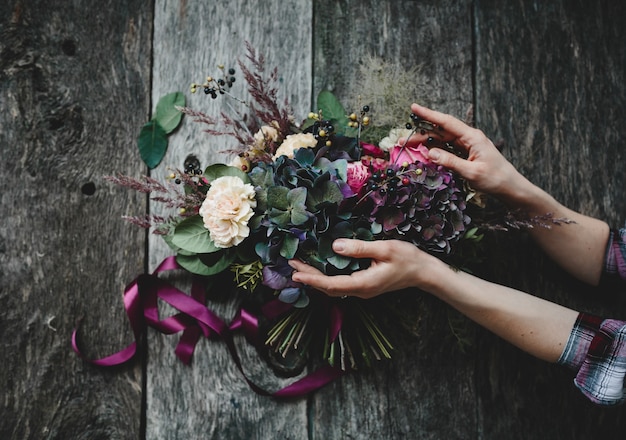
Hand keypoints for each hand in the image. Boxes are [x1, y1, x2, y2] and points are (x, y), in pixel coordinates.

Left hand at [289, 239, 443, 298]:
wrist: (424, 273)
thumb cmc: (408, 259)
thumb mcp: (384, 249)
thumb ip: (359, 248)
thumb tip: (335, 247)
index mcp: (363, 284)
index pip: (331, 285)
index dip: (312, 279)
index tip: (296, 274)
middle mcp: (360, 291)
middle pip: (328, 288)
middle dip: (309, 277)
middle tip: (291, 265)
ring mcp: (362, 290)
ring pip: (333, 287)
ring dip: (316, 277)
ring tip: (299, 267)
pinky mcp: (364, 285)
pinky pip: (341, 284)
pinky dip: (327, 277)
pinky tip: (320, 268)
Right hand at [405, 104, 529, 202]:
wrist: (510, 187)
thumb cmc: (495, 179)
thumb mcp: (471, 172)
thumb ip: (450, 161)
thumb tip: (429, 152)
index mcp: (472, 137)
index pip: (446, 122)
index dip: (428, 114)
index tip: (414, 107)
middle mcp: (469, 138)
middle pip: (440, 132)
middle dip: (421, 134)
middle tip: (402, 140)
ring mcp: (467, 145)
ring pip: (442, 140)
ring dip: (425, 143)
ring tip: (408, 147)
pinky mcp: (466, 154)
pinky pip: (447, 149)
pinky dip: (434, 150)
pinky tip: (424, 153)